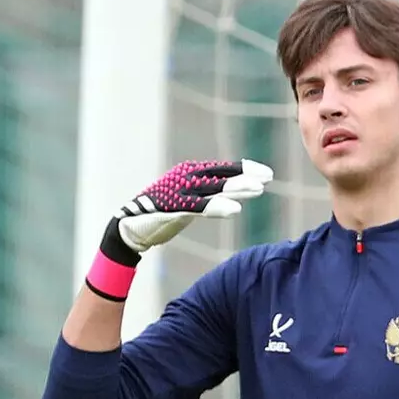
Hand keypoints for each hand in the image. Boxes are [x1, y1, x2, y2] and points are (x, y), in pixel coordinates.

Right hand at [86, 158, 273, 300]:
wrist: (129, 229)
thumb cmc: (160, 216)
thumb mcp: (189, 203)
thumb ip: (207, 197)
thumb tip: (231, 195)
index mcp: (190, 174)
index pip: (222, 169)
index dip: (244, 169)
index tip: (266, 174)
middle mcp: (186, 179)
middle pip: (221, 176)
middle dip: (246, 176)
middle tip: (269, 178)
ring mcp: (179, 192)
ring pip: (213, 188)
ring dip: (237, 188)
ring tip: (258, 189)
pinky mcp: (171, 207)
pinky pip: (198, 207)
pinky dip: (216, 207)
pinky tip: (235, 210)